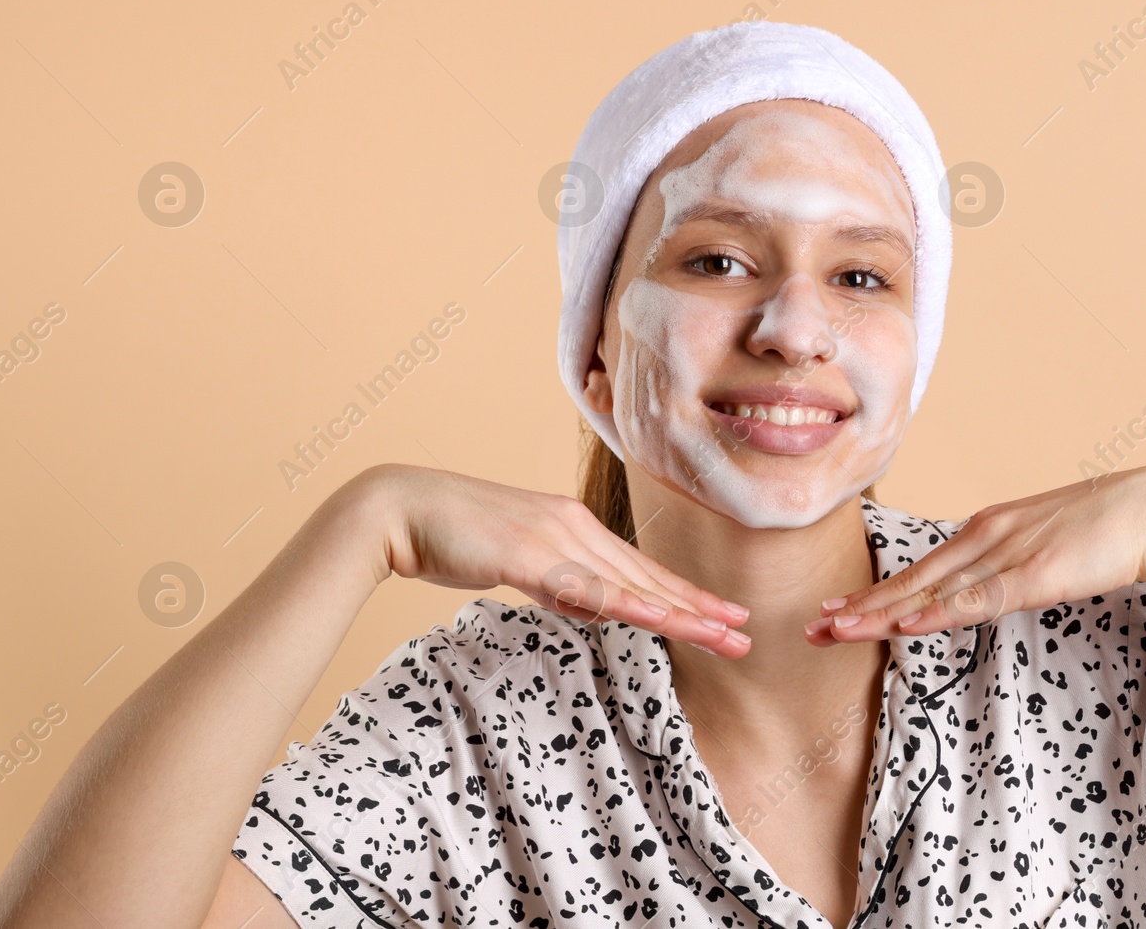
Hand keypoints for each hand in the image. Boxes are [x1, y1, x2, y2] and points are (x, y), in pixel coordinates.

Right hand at [363, 463, 752, 656]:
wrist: (399, 510)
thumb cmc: (450, 536)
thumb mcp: (514, 561)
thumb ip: (551, 580)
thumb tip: (582, 603)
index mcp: (571, 525)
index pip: (638, 567)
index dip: (682, 593)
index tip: (720, 614)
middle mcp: (573, 526)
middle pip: (647, 576)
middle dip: (698, 607)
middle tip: (745, 631)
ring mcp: (555, 538)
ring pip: (630, 585)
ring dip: (681, 613)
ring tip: (723, 636)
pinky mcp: (532, 556)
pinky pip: (591, 590)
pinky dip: (632, 607)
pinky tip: (665, 622)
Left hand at [806, 462, 1145, 644]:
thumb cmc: (1108, 528)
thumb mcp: (1046, 548)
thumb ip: (1014, 567)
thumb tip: (990, 587)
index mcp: (987, 530)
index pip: (920, 571)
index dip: (876, 594)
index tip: (837, 612)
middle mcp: (985, 537)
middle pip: (912, 581)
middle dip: (860, 607)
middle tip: (813, 629)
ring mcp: (1008, 554)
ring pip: (932, 591)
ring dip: (882, 613)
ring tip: (838, 631)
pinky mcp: (1035, 573)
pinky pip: (977, 599)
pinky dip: (938, 612)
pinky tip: (905, 624)